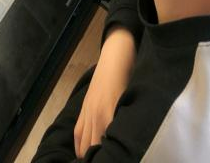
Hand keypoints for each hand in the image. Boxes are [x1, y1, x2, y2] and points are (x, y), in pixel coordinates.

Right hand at [74, 27, 135, 157]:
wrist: (117, 56)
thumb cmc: (130, 76)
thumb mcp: (132, 100)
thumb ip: (126, 122)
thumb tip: (129, 140)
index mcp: (109, 115)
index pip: (106, 146)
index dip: (109, 156)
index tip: (116, 159)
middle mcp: (96, 116)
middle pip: (93, 148)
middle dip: (97, 158)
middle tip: (106, 162)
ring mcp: (88, 112)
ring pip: (83, 143)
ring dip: (87, 155)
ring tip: (94, 161)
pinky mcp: (84, 108)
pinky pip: (78, 133)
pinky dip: (80, 146)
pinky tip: (84, 154)